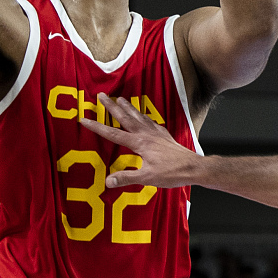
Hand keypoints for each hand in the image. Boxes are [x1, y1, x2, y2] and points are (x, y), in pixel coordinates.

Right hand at [81, 93, 203, 188]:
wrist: (193, 167)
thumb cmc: (172, 173)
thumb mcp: (147, 178)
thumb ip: (126, 178)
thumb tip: (108, 181)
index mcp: (139, 143)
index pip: (113, 133)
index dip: (97, 127)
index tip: (84, 119)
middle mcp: (146, 134)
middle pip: (125, 117)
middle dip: (111, 106)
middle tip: (101, 95)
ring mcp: (156, 133)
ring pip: (138, 116)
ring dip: (128, 107)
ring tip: (120, 99)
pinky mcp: (164, 135)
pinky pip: (150, 121)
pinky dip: (144, 116)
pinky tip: (143, 117)